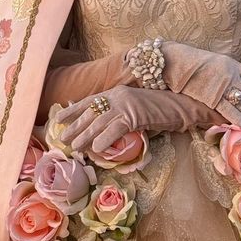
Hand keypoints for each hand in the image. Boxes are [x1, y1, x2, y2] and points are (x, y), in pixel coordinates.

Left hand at [55, 85, 222, 153]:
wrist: (181, 104)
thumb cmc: (160, 109)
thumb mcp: (134, 108)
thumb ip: (119, 114)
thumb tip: (102, 129)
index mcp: (116, 93)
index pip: (88, 101)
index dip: (73, 110)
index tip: (59, 119)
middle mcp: (117, 96)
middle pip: (90, 112)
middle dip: (75, 126)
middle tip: (61, 139)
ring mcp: (126, 104)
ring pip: (99, 122)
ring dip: (85, 136)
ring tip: (73, 147)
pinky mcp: (135, 114)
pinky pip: (116, 128)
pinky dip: (105, 139)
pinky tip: (96, 148)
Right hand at [161, 41, 240, 131]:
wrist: (177, 62)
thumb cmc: (193, 63)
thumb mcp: (216, 62)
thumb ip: (229, 72)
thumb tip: (239, 84)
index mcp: (233, 64)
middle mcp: (231, 74)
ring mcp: (223, 85)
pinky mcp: (212, 96)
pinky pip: (230, 110)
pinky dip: (240, 120)